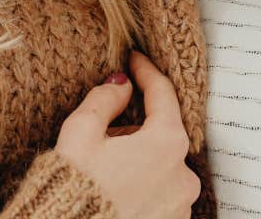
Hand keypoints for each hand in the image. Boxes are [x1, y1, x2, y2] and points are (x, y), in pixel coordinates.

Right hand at [55, 49, 201, 218]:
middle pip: (163, 131)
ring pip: (163, 163)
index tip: (134, 56)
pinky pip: (162, 191)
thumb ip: (106, 98)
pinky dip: (145, 182)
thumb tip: (122, 84)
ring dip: (141, 156)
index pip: (162, 93)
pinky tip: (117, 185)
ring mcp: (181, 205)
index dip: (145, 70)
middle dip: (137, 124)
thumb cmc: (77, 186)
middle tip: (105, 129)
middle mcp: (183, 175)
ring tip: (107, 164)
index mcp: (166, 143)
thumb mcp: (82, 131)